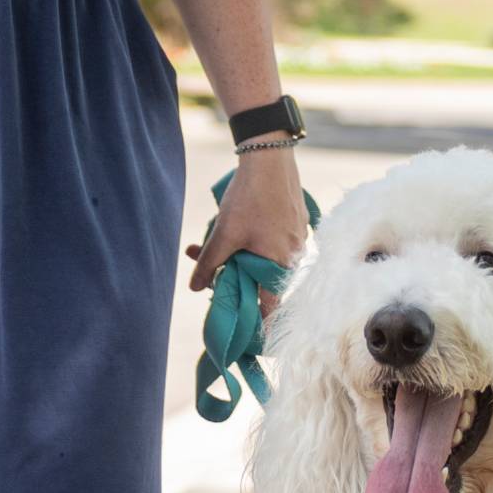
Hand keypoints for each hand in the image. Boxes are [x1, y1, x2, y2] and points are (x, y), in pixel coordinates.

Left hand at [186, 150, 310, 311]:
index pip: (270, 306)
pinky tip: (234, 226)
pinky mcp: (295, 223)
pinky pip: (272, 243)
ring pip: (264, 258)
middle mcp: (294, 256)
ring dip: (237, 256)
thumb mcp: (224, 233)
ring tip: (207, 244)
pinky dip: (252, 241)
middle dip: (233, 277)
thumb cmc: (249, 198)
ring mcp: (298, 238)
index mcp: (280, 264)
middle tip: (207, 271)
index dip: (257, 321)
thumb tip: (195, 288)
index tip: (245, 334)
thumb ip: (208, 264)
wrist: (269, 158)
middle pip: (262, 280)